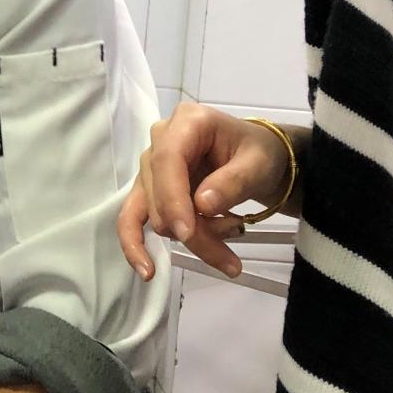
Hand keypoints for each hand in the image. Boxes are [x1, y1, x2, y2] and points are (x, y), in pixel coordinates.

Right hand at [118, 104, 293, 279]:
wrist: (259, 161)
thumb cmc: (260, 155)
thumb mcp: (259, 164)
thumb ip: (233, 181)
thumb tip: (202, 205)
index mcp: (188, 122)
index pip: (167, 160)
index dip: (173, 198)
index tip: (188, 233)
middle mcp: (161, 140)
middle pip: (161, 195)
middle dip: (194, 231)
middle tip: (232, 258)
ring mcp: (151, 166)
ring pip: (154, 215)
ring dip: (190, 241)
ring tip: (227, 255)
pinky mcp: (149, 190)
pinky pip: (133, 219)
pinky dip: (136, 245)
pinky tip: (146, 270)